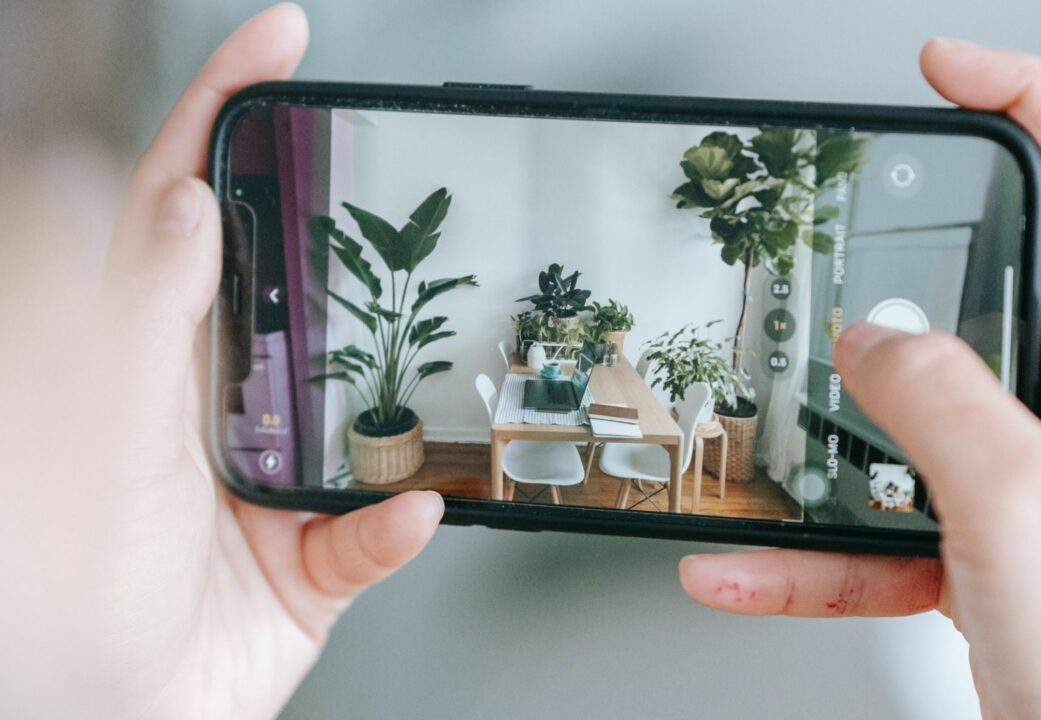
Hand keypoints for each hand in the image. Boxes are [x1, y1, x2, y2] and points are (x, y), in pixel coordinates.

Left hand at [94, 6, 441, 717]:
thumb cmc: (66, 591)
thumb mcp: (97, 431)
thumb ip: (138, 316)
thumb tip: (183, 202)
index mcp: (151, 352)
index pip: (190, 206)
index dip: (227, 114)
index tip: (279, 43)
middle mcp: (220, 401)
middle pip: (297, 285)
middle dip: (346, 231)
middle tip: (390, 182)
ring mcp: (280, 474)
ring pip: (365, 397)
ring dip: (400, 385)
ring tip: (435, 348)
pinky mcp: (324, 553)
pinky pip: (379, 529)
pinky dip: (391, 527)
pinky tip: (399, 515)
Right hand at [679, 39, 1040, 718]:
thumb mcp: (1019, 499)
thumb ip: (936, 398)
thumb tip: (871, 342)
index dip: (1031, 99)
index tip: (949, 71)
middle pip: (990, 287)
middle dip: (908, 258)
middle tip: (841, 232)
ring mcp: (1019, 483)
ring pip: (907, 420)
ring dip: (826, 430)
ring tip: (764, 429)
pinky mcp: (975, 549)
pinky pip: (872, 529)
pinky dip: (802, 548)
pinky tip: (742, 564)